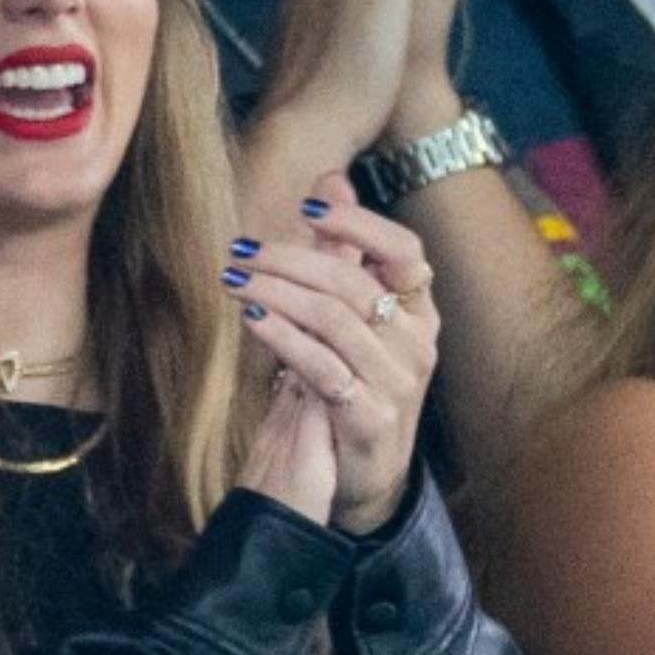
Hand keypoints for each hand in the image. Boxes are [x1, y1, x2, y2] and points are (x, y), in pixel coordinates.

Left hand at [226, 183, 438, 532]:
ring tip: (235, 281)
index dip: (361, 225)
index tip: (310, 209)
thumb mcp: (356, 318)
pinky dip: (283, 338)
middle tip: (242, 252)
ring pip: (333, 320)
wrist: (365, 472)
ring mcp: (397, 382)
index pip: (405, 252)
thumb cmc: (357, 383)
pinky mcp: (368, 417)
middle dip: (291, 260)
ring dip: (276, 294)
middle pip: (353, 283)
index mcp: (420, 312)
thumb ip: (346, 251)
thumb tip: (332, 182)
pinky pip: (320, 367)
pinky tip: (253, 320)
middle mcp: (416, 343)